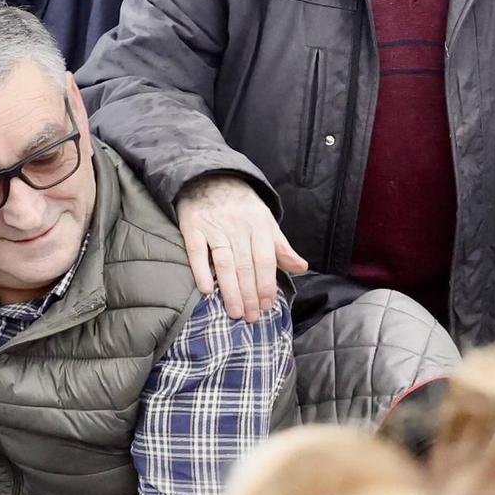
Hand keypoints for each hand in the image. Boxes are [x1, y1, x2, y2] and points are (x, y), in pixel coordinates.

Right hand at [175, 173, 306, 322]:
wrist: (211, 177)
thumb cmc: (242, 206)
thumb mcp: (266, 222)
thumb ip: (282, 247)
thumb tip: (302, 268)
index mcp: (259, 225)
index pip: (265, 259)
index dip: (267, 283)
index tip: (268, 305)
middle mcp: (238, 226)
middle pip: (245, 265)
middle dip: (250, 293)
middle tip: (252, 317)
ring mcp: (214, 226)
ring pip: (224, 262)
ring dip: (230, 289)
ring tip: (235, 311)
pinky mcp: (192, 226)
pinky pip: (196, 251)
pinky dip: (200, 270)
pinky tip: (206, 290)